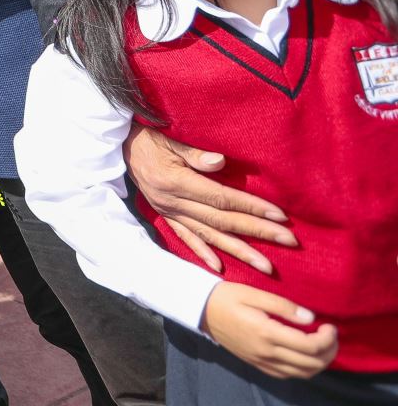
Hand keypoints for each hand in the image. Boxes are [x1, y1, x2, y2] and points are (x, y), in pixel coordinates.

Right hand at [124, 126, 295, 273]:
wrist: (120, 149)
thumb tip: (220, 161)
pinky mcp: (166, 217)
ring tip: (266, 266)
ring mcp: (170, 212)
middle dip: (258, 232)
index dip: (252, 207)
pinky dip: (203, 253)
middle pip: (223, 221)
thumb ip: (194, 154)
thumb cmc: (148, 141)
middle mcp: (174, 203)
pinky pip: (186, 238)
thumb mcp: (169, 141)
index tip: (280, 216)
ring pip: (209, 235)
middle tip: (289, 241)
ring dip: (240, 251)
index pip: (222, 198)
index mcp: (177, 182)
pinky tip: (220, 267)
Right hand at [202, 282, 337, 379]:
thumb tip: (311, 317)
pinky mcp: (257, 364)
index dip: (328, 338)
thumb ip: (283, 306)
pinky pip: (287, 375)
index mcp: (267, 332)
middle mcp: (266, 352)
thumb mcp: (253, 293)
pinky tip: (304, 355)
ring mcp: (261, 361)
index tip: (330, 325)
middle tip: (331, 335)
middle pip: (312, 364)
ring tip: (323, 346)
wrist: (199, 310)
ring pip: (302, 373)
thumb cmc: (225, 297)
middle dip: (330, 351)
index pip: (310, 346)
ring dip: (320, 363)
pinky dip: (303, 369)